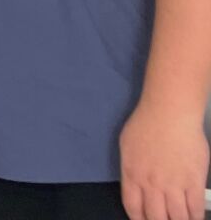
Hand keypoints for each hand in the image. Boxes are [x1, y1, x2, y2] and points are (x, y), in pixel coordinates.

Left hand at [119, 97, 209, 219]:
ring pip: (177, 218)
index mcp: (132, 175)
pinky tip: (195, 218)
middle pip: (156, 218)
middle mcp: (151, 184)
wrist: (170, 113)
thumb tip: (138, 185)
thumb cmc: (146, 124)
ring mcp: (174, 185)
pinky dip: (195, 218)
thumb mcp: (127, 147)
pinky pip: (195, 209)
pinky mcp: (194, 182)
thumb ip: (132, 169)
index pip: (133, 208)